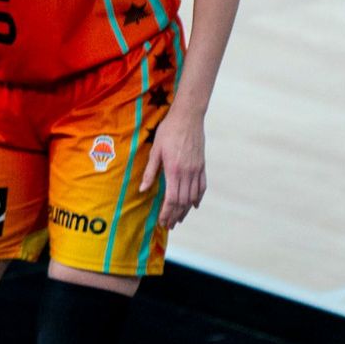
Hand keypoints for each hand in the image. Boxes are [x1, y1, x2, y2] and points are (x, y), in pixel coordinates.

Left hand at [138, 109, 206, 228]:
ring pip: (193, 197)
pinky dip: (198, 198)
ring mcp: (197, 170)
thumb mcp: (155, 151)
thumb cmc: (168, 132)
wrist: (188, 118)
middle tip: (169, 225)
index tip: (162, 222)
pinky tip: (194, 205)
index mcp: (174, 170)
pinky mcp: (202, 166)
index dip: (167, 212)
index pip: (172, 199)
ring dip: (186, 210)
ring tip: (179, 219)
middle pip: (183, 201)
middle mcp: (188, 173)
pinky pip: (202, 186)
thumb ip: (149, 172)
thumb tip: (143, 190)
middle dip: (175, 215)